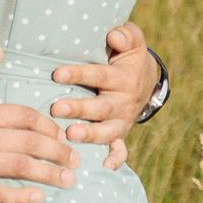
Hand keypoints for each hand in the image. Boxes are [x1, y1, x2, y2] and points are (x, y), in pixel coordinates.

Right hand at [0, 48, 79, 202]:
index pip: (27, 117)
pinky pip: (0, 193)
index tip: (61, 135)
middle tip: (76, 159)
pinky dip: (22, 197)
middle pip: (32, 143)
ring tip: (68, 180)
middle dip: (59, 152)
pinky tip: (38, 198)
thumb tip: (0, 51)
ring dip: (51, 174)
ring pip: (23, 168)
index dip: (50, 126)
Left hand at [51, 22, 158, 170]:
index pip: (99, 75)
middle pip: (101, 107)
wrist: (145, 80)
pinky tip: (105, 166)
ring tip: (70, 134)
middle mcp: (123, 101)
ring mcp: (122, 120)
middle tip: (57, 108)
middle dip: (80, 109)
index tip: (57, 74)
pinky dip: (116, 158)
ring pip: (108, 131)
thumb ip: (126, 35)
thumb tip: (114, 36)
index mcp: (123, 78)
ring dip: (90, 134)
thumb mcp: (133, 40)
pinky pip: (121, 149)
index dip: (79, 74)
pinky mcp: (121, 133)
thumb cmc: (128, 56)